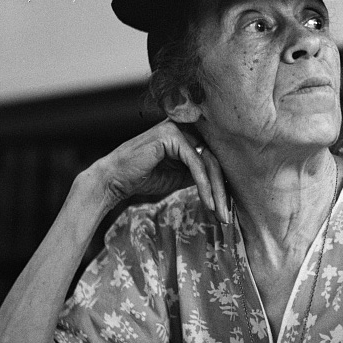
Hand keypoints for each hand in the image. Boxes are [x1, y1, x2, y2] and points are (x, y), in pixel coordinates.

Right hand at [88, 120, 229, 220]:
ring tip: (219, 212)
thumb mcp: (180, 176)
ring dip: (216, 191)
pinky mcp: (171, 135)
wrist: (115, 179)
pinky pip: (196, 163)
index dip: (223, 185)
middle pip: (215, 160)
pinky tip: (207, 201)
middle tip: (226, 215)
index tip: (227, 209)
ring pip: (209, 161)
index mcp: (189, 134)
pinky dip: (203, 185)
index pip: (215, 159)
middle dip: (222, 191)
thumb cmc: (144, 177)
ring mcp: (179, 128)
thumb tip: (226, 184)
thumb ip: (200, 173)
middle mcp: (186, 127)